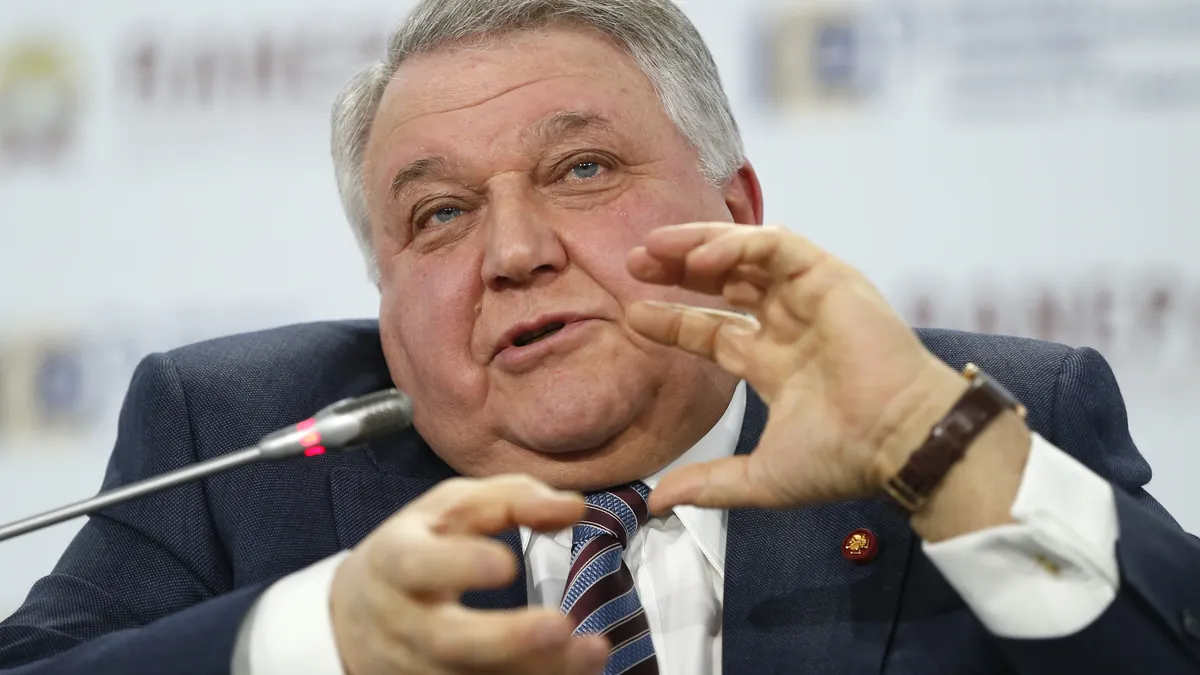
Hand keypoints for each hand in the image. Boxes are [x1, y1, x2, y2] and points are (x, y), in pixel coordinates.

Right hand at [329, 474, 609, 674]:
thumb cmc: (417, 546)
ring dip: (538, 669)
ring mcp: (420, 665)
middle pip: (449, 640)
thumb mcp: (450, 507)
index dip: (458, 565)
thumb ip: (512, 498)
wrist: (356, 614)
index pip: (417, 564)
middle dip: (506, 638)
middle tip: (559, 625)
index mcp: (396, 560)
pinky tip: (578, 670)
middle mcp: (404, 620)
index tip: (507, 562)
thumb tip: (574, 507)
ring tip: (592, 651)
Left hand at [626, 223, 969, 512]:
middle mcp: (790, 325)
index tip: (632, 314)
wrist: (898, 442)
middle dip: (678, 270)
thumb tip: (656, 503)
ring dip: (697, 246)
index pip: (712, 331)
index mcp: (775, 363)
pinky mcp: (828, 277)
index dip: (672, 321)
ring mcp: (809, 298)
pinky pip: (775, 246)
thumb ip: (709, 483)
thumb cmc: (843, 458)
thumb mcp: (762, 477)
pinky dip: (735, 245)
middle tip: (633, 263)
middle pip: (723, 283)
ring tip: (653, 250)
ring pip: (745, 254)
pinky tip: (699, 259)